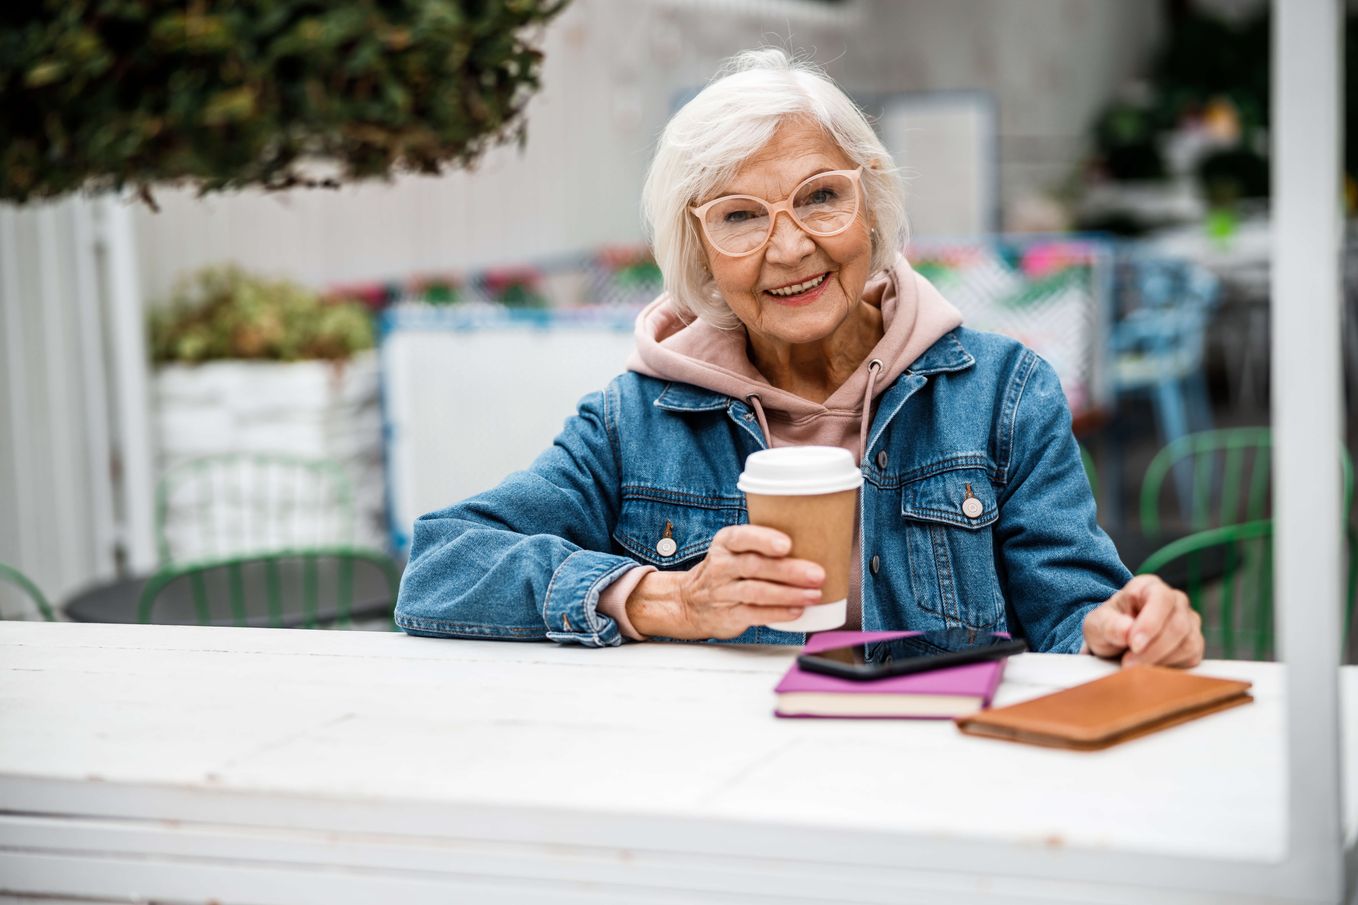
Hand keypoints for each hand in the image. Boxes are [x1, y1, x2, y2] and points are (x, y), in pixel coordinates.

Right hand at [625, 525, 824, 639]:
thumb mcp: (735, 550)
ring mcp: (723, 592)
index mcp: (725, 543)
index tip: (786, 544)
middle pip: (754, 566)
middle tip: (817, 574)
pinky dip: (777, 613)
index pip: (742, 537)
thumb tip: (818, 542)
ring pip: (756, 591)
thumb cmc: (727, 571)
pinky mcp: (728, 615)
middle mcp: (721, 566)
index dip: (764, 540)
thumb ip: (764, 544)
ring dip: (789, 593)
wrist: (690, 602)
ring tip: (814, 594)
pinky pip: (754, 614)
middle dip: (789, 570)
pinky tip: (796, 611)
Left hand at [1082, 574, 1203, 666]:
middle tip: (1129, 664)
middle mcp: (1175, 600)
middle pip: (1178, 625)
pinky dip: (1171, 666)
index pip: (1160, 599)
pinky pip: (1191, 657)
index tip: (1133, 644)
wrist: (1116, 641)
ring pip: (1187, 643)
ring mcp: (1188, 621)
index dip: (1150, 623)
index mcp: (1149, 586)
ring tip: (1135, 667)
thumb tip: (1126, 630)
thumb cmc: (1108, 626)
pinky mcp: (1194, 642)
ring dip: (1160, 660)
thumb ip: (1109, 625)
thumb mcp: (1097, 625)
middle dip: (1153, 649)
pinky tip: (1150, 667)